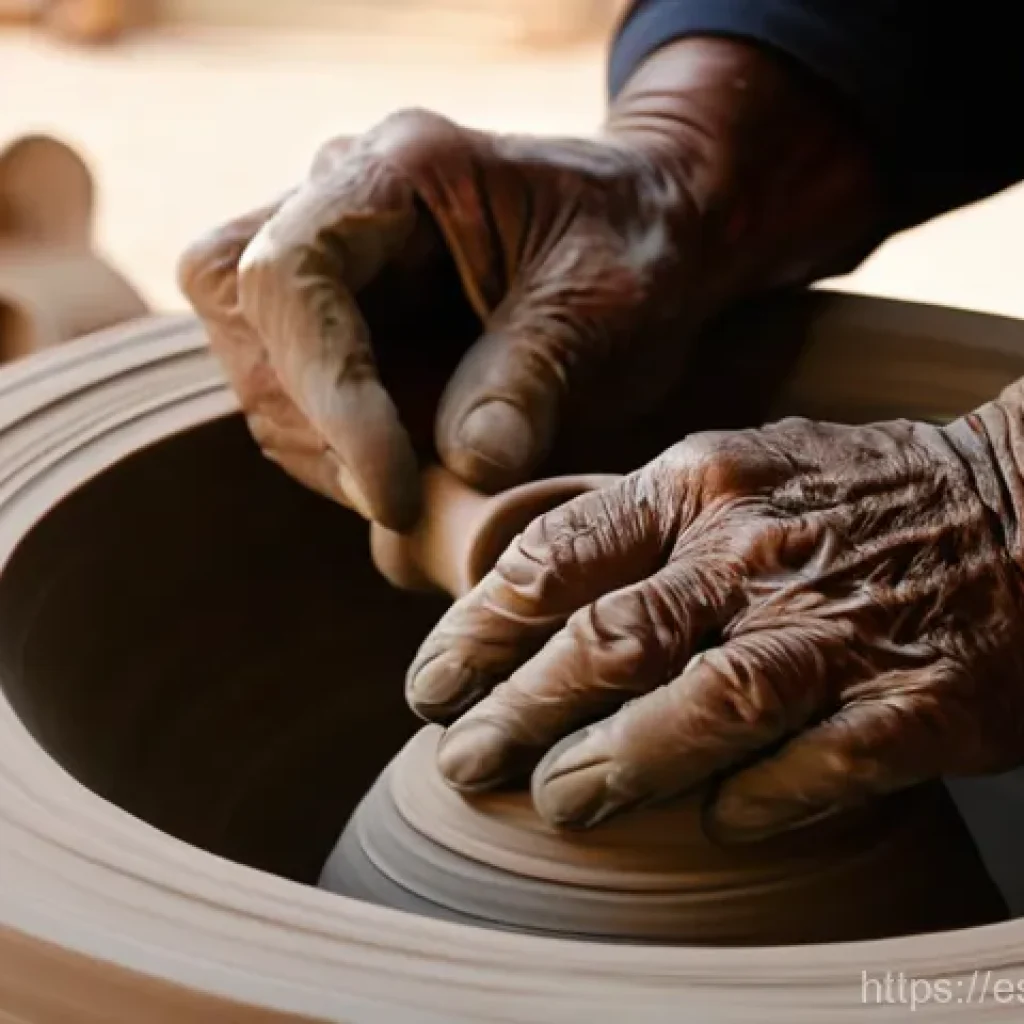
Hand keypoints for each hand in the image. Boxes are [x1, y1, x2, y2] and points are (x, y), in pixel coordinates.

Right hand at [178, 38, 878, 529]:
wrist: (647, 237)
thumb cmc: (636, 249)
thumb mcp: (609, 305)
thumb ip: (534, 378)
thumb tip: (467, 467)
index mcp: (403, 168)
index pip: (294, 273)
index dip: (327, 392)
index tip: (392, 490)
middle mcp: (343, 201)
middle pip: (248, 317)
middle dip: (316, 428)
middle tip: (406, 496)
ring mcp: (336, 262)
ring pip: (259, 368)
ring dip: (325, 452)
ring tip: (419, 490)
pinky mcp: (344, 321)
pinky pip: (296, 397)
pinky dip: (339, 456)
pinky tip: (407, 476)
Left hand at [406, 393, 1023, 839]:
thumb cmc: (856, 495)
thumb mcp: (738, 466)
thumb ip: (640, 523)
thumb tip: (526, 591)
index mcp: (701, 484)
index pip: (557, 560)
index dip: (478, 631)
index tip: (430, 684)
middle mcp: (757, 552)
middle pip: (606, 645)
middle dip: (515, 714)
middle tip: (462, 762)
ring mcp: (839, 627)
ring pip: (698, 709)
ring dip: (613, 769)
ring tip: (555, 804)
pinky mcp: (920, 701)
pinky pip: (813, 769)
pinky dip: (753, 803)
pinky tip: (713, 825)